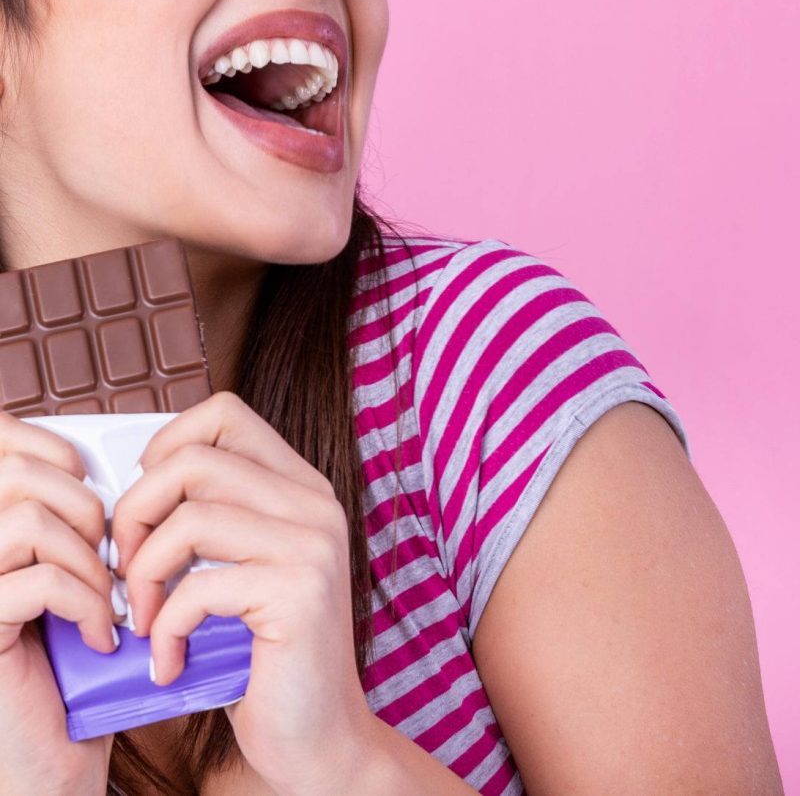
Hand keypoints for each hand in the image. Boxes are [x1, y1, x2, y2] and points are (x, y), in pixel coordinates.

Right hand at [0, 412, 118, 795]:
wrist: (51, 767)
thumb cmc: (70, 668)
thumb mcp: (73, 575)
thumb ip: (69, 516)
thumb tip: (99, 465)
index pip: (1, 439)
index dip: (55, 453)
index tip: (94, 499)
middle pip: (17, 470)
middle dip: (86, 508)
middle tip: (112, 559)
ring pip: (27, 521)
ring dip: (88, 560)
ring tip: (108, 600)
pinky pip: (37, 581)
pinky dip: (85, 604)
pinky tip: (99, 637)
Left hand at [112, 391, 374, 795]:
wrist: (320, 740)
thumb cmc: (262, 657)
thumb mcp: (237, 568)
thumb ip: (208, 518)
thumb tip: (130, 489)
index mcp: (299, 486)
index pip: (223, 414)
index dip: (165, 447)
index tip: (146, 506)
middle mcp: (313, 503)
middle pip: (192, 460)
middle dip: (136, 513)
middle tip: (127, 570)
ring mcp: (313, 545)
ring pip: (190, 519)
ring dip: (146, 575)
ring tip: (147, 619)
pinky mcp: (301, 593)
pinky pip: (199, 587)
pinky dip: (166, 630)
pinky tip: (170, 661)